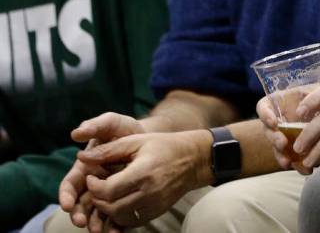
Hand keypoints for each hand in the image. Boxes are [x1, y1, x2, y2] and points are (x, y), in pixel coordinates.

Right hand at [59, 113, 143, 228]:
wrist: (148, 137)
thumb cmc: (125, 129)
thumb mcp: (112, 123)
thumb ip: (95, 125)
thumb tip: (76, 133)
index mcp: (85, 167)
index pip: (70, 184)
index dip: (66, 195)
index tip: (66, 204)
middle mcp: (92, 182)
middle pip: (80, 203)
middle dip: (78, 214)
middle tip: (82, 222)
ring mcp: (106, 192)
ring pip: (95, 212)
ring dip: (94, 222)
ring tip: (98, 230)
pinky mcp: (120, 198)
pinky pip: (115, 214)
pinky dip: (114, 224)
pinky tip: (117, 231)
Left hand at [72, 130, 209, 226]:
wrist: (193, 160)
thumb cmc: (163, 146)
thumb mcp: (136, 141)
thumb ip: (108, 150)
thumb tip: (82, 156)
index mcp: (143, 172)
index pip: (108, 190)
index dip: (93, 186)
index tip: (92, 176)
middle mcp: (149, 192)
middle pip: (110, 207)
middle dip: (96, 198)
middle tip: (96, 186)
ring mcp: (154, 205)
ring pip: (119, 217)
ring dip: (106, 209)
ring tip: (107, 194)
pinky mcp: (156, 212)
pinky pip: (131, 221)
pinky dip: (120, 215)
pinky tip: (119, 201)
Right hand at [256, 90, 314, 174]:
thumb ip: (319, 94)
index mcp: (282, 104)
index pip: (264, 107)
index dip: (265, 114)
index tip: (273, 122)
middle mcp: (279, 121)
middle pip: (268, 130)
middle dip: (274, 138)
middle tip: (282, 143)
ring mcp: (285, 137)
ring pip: (277, 148)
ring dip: (281, 155)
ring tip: (288, 162)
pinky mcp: (294, 151)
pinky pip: (291, 159)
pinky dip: (297, 165)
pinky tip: (306, 169)